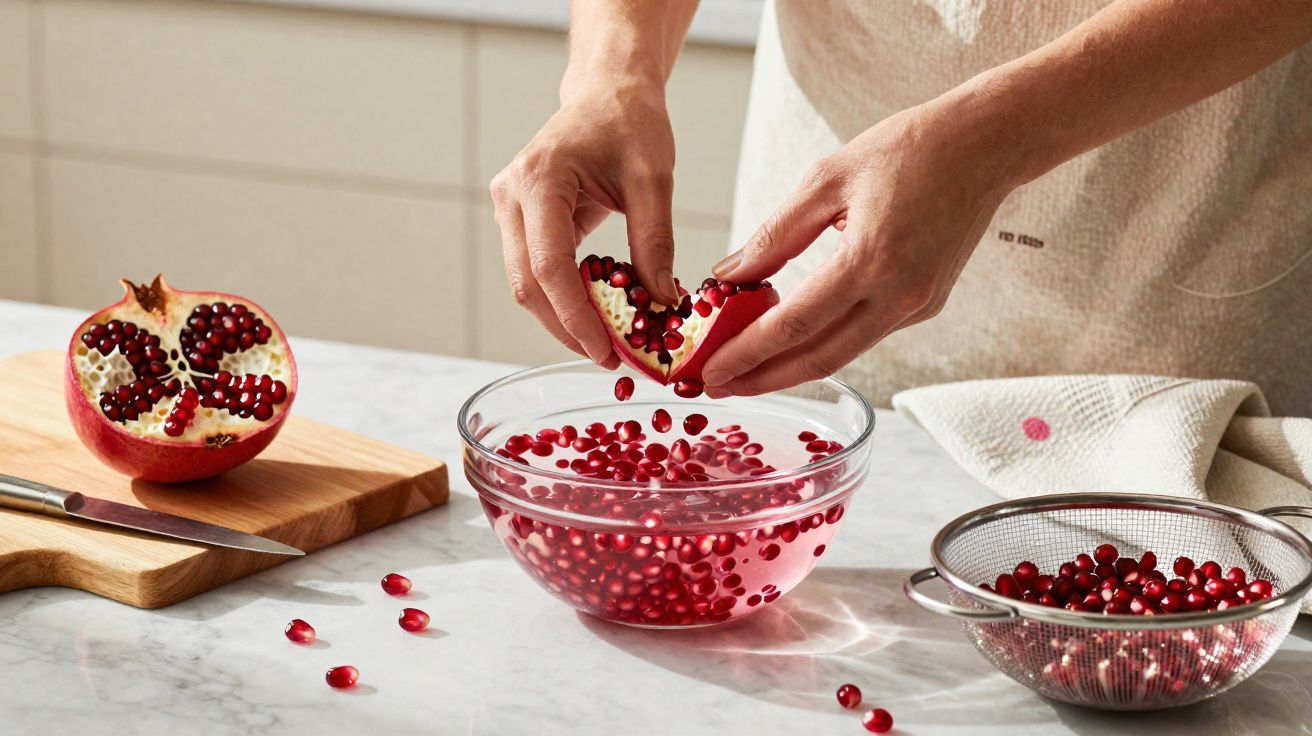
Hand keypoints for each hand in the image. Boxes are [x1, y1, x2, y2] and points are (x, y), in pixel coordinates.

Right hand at [490, 82, 678, 365]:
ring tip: (607, 344)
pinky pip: (537, 270)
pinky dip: (565, 297)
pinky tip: (597, 316)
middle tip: (609, 359)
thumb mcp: (653, 179)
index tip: (606, 352)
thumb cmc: (630, 122)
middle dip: (567, 328)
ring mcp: (509, 208)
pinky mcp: (520, 219)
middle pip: (528, 284)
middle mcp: (511, 195)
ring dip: (563, 318)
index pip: (549, 265)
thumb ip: (654, 242)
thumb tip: (660, 304)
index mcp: (538, 179)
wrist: (609, 92)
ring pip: (527, 284)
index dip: (575, 317)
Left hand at [701, 101, 1018, 395]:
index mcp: (871, 260)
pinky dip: (825, 342)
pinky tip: (793, 339)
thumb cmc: (908, 149)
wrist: (987, 144)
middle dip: (763, 379)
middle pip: (819, 358)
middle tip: (717, 386)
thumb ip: (775, 234)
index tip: (709, 371)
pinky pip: (867, 334)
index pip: (794, 325)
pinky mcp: (927, 305)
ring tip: (745, 370)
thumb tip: (728, 275)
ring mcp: (919, 306)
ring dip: (791, 367)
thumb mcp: (826, 179)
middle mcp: (899, 295)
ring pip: (843, 352)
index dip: (747, 353)